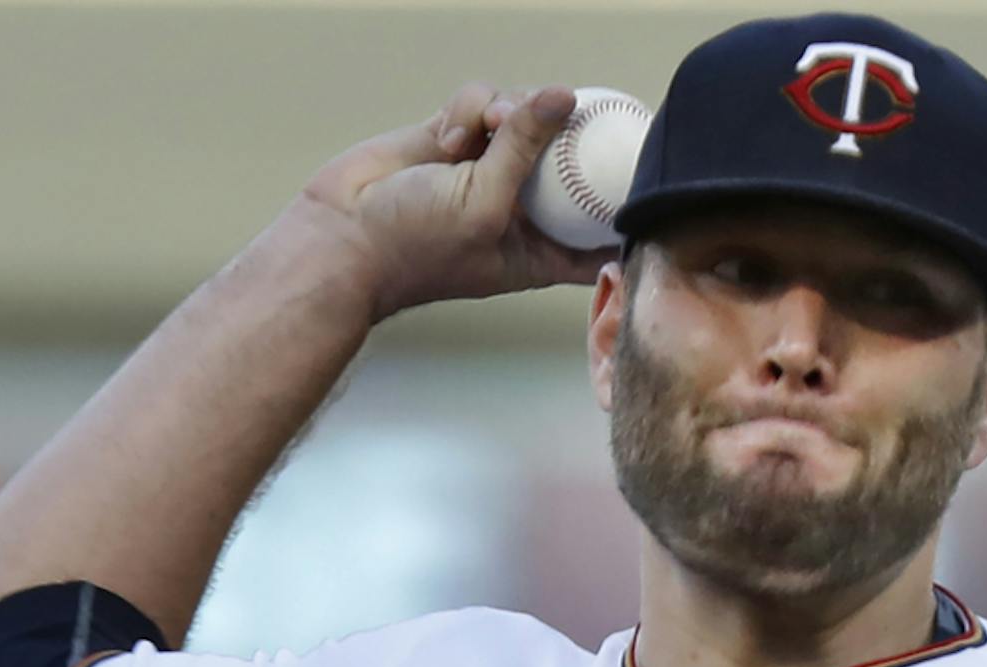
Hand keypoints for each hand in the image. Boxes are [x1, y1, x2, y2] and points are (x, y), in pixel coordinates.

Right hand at [299, 85, 610, 323]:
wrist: (345, 233)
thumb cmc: (414, 246)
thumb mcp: (484, 202)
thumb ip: (526, 147)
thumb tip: (564, 97)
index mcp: (537, 249)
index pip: (594, 233)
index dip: (619, 206)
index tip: (642, 176)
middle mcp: (518, 209)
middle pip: (566, 158)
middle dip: (561, 131)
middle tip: (553, 115)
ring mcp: (487, 169)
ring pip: (524, 117)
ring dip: (506, 112)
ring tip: (482, 130)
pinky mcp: (456, 138)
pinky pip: (482, 103)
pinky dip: (469, 109)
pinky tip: (448, 135)